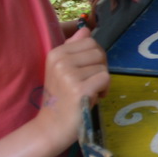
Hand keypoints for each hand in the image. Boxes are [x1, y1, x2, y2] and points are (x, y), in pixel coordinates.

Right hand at [39, 27, 109, 148]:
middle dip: (100, 68)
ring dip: (101, 82)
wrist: (51, 126)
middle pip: (99, 52)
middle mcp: (60, 61)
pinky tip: (92, 98)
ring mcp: (69, 74)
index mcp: (56, 53)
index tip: (85, 73)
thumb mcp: (64, 69)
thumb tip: (86, 30)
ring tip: (87, 92)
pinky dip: (104, 90)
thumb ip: (75, 49)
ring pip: (103, 67)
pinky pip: (105, 79)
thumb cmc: (62, 97)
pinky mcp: (79, 89)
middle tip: (88, 84)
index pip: (90, 42)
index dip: (94, 58)